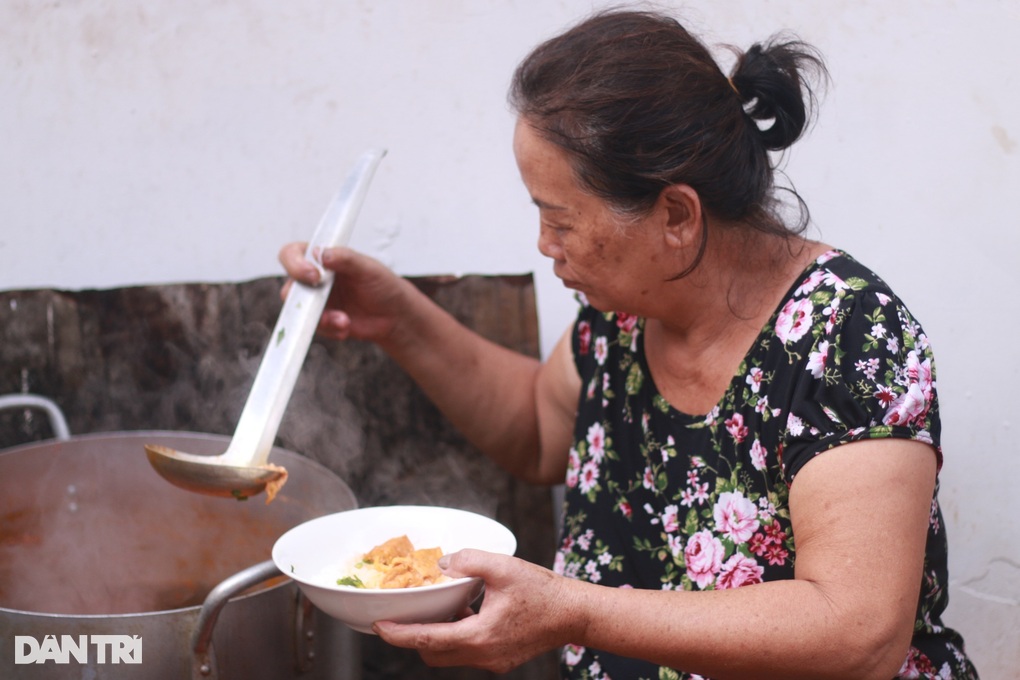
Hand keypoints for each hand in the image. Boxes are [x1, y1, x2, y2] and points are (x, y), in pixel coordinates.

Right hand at [278, 243, 411, 343]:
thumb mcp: (367, 267)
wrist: (393, 314)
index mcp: (321, 259)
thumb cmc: (382, 284)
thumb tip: (322, 254)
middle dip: (302, 299)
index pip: (292, 254)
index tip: (314, 275)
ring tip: (343, 320)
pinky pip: (314, 328)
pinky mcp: (322, 321)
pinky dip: (330, 329)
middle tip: (321, 305)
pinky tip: (346, 326)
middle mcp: (313, 279)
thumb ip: (345, 258)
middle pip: (289, 287)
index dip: (294, 264)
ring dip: (320, 318)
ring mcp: (315, 302)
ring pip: (299, 312)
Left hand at [373, 549, 572, 673]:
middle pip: (433, 654)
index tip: (379, 626)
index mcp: (480, 635)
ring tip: (437, 609)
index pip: (428, 640)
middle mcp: (483, 655)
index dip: (399, 634)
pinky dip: (457, 635)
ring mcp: (493, 661)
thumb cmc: (543, 591)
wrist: (575, 613)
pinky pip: (468, 652)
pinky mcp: (501, 659)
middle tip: (402, 615)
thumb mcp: (504, 567)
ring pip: (450, 655)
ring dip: (437, 635)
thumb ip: (469, 561)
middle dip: (413, 637)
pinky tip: (465, 612)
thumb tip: (443, 564)